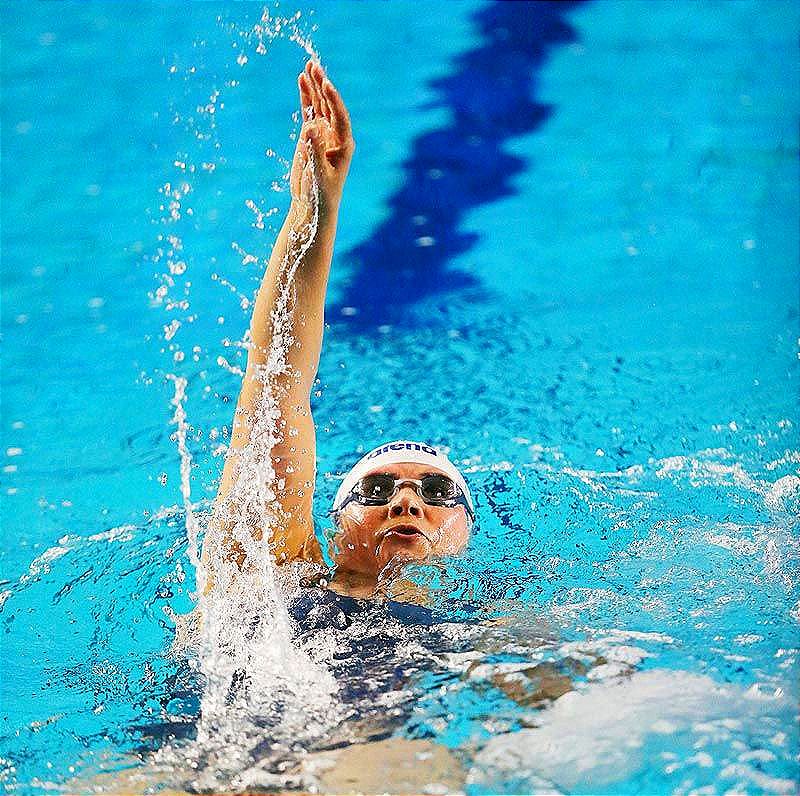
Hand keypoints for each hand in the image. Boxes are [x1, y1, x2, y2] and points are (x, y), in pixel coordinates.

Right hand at [290, 60, 353, 221]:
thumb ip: (314, 151)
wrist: (313, 204)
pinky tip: (302, 81)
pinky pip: (309, 112)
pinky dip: (306, 98)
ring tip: (308, 67)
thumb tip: (310, 127)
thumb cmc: (320, 193)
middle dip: (323, 86)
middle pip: (330, 106)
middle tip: (315, 66)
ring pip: (319, 106)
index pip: (340, 117)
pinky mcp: (311, 136)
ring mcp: (323, 134)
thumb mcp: (318, 174)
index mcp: (344, 145)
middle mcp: (336, 136)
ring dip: (314, 87)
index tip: (326, 84)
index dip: (333, 100)